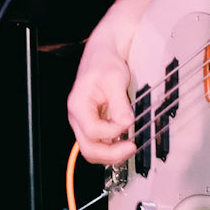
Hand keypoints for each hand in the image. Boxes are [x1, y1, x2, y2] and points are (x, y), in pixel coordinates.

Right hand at [67, 37, 135, 166]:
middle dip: (111, 154)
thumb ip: (120, 103)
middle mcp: (77, 117)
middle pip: (88, 148)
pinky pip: (99, 144)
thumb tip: (127, 123)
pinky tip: (125, 142)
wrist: (102, 55)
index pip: (92, 130)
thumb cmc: (105, 63)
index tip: (129, 122)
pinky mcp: (93, 124)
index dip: (112, 131)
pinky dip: (112, 148)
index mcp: (78, 105)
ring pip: (93, 150)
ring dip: (111, 154)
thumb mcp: (115, 79)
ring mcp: (84, 123)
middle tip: (132, 148)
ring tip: (130, 147)